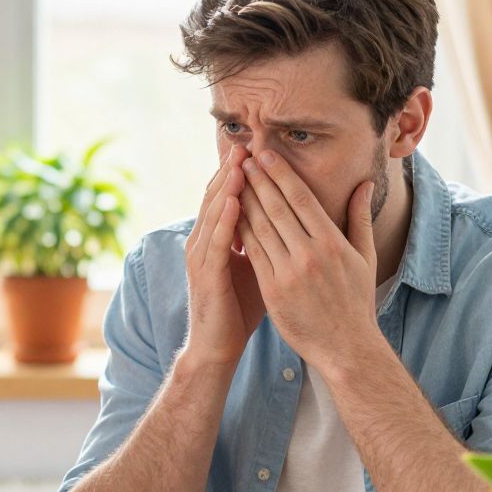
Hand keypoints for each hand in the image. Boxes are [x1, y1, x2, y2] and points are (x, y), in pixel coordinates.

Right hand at [180, 145, 265, 368]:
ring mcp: (201, 258)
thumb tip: (290, 217)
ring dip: (226, 188)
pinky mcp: (204, 276)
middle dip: (231, 171)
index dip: (241, 173)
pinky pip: (215, 244)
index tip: (259, 149)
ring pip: (213, 215)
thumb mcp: (257, 265)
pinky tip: (234, 204)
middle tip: (246, 144)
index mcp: (217, 239)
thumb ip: (267, 238)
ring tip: (240, 163)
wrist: (218, 346)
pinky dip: (224, 222)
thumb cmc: (239, 308)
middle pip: (217, 198)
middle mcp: (204, 242)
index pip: (228, 197)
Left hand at [237, 149, 377, 368]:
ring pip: (260, 228)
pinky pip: (252, 255)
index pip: (301, 198)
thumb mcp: (365, 258)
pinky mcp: (272, 291)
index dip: (280, 174)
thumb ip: (359, 218)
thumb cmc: (356, 301)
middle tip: (242, 158)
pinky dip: (240, 233)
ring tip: (232, 181)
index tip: (265, 155)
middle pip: (277, 208)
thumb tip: (363, 184)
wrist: (346, 347)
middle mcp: (309, 254)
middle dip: (257, 180)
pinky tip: (230, 217)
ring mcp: (289, 273)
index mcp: (332, 242)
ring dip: (243, 201)